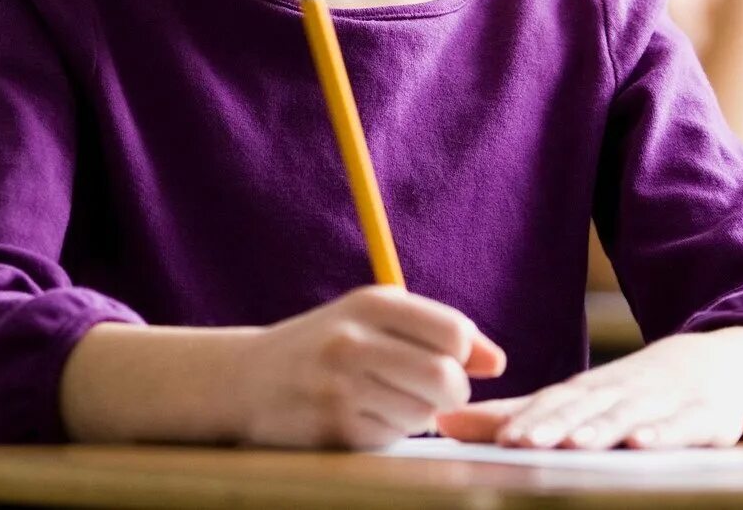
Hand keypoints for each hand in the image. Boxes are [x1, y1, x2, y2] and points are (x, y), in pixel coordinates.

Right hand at [230, 286, 504, 448]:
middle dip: (451, 392)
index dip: (462, 353)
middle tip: (431, 390)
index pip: (452, 331)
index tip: (445, 357)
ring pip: (423, 415)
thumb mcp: (372, 320)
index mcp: (368, 304)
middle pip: (446, 378)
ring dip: (418, 415)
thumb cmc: (325, 346)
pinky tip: (360, 416)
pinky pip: (392, 438)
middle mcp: (352, 341)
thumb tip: (497, 362)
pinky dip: (389, 432)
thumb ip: (436, 332)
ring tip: (385, 399)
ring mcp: (340, 388)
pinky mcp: (333, 430)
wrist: (245, 379)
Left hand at [436, 333, 742, 449]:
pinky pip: (683, 427)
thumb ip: (511, 415)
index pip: (550, 403)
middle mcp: (619, 393)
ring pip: (626, 417)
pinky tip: (644, 444)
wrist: (715, 366)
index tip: (497, 438)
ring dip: (599, 430)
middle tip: (519, 442)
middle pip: (581, 409)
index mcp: (586, 391)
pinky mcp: (703, 419)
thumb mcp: (573, 401)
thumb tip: (442, 423)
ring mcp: (662, 404)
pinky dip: (665, 434)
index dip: (524, 420)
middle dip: (550, 425)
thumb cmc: (630, 391)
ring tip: (572, 443)